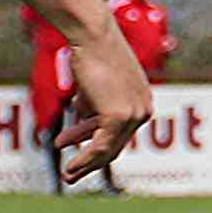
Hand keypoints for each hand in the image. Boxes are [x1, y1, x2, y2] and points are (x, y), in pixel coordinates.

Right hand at [55, 33, 150, 182]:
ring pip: (107, 151)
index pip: (119, 131)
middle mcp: (143, 110)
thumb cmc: (92, 53)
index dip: (93, 141)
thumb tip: (81, 119)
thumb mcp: (94, 85)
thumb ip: (93, 104)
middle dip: (90, 160)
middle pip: (115, 145)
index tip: (71, 145)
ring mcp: (134, 114)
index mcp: (141, 102)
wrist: (93, 35)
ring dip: (85, 166)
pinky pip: (100, 147)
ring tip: (67, 177)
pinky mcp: (119, 116)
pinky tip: (70, 168)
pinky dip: (84, 161)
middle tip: (72, 172)